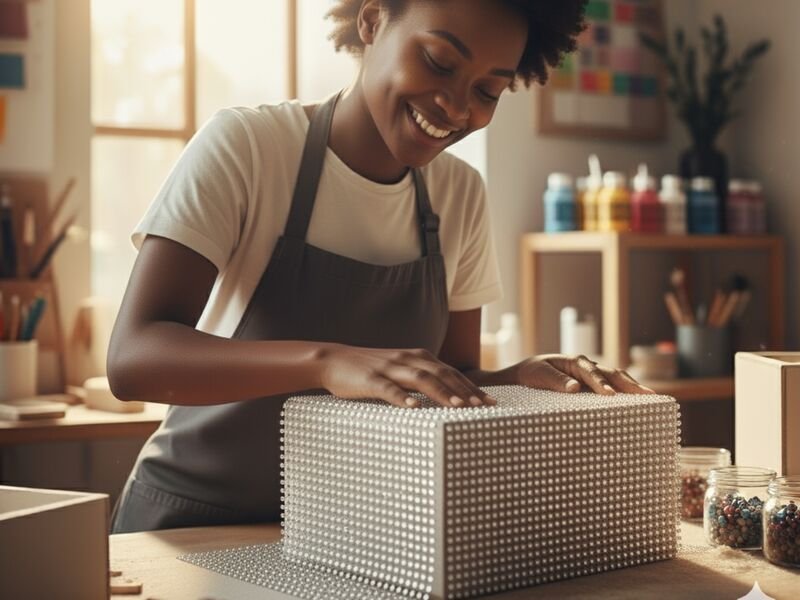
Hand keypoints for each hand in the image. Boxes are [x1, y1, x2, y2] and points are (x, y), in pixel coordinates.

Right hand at [317, 344, 495, 408]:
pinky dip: (403, 398)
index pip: (450, 372)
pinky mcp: (370, 379)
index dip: (471, 387)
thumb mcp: (399, 370)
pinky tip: (415, 408)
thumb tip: (448, 397)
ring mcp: (389, 368)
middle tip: (484, 407)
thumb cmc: (369, 370)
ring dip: (442, 393)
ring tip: (460, 408)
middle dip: (464, 391)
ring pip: (421, 380)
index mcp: (417, 357)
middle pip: (442, 375)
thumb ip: (421, 379)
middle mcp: (407, 359)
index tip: (490, 402)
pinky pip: (389, 390)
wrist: (333, 360)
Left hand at [513, 354, 655, 394]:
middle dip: (630, 384)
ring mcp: (592, 375)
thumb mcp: (539, 374)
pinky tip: (637, 404)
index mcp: (574, 362)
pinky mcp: (593, 386)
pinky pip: (612, 387)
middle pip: (613, 373)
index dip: (601, 384)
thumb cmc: (532, 373)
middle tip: (648, 395)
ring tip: (652, 399)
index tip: (610, 395)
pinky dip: (625, 394)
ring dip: (633, 388)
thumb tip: (575, 388)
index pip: (591, 372)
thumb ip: (555, 380)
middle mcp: (587, 366)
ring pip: (617, 379)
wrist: (527, 374)